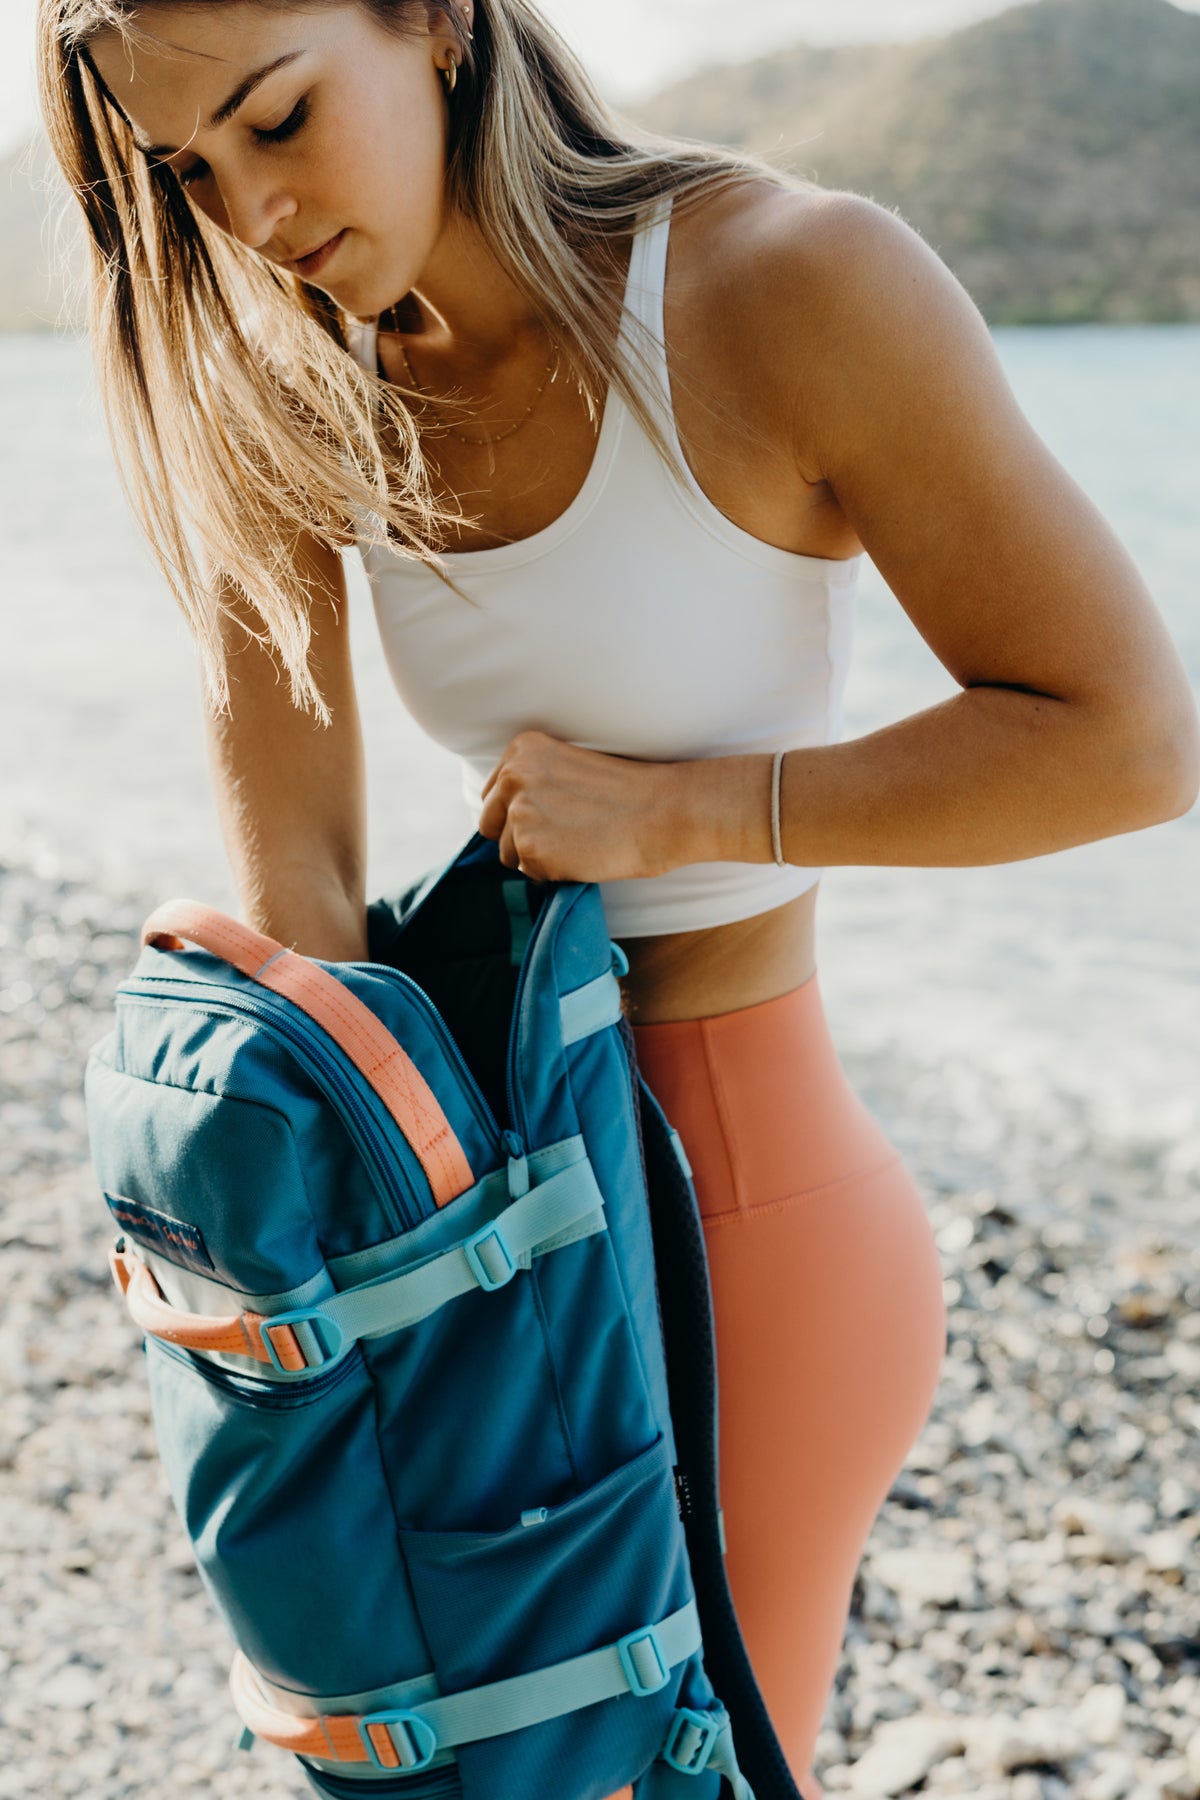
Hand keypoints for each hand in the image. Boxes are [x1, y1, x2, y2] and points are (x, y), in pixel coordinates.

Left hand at [477, 730, 685, 883]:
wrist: (661, 812)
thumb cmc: (626, 792)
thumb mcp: (567, 767)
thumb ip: (532, 783)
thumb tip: (505, 819)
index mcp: (522, 749)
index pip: (493, 795)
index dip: (519, 813)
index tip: (553, 815)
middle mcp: (512, 776)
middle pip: (490, 824)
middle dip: (518, 837)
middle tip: (562, 835)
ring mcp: (520, 813)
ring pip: (508, 854)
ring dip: (537, 857)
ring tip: (577, 842)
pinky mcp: (531, 849)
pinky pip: (530, 874)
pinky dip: (553, 873)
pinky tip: (581, 856)